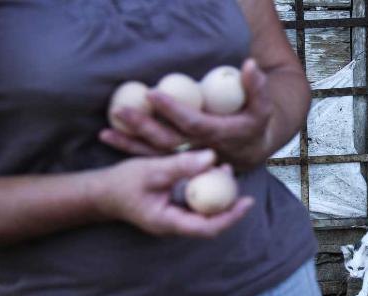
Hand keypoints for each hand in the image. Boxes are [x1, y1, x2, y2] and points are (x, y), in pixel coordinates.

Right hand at [91, 150, 253, 237]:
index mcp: (169, 223)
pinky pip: (195, 204)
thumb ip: (181, 166)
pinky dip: (205, 190)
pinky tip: (209, 171)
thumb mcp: (151, 170)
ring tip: (224, 170)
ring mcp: (173, 220)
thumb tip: (211, 157)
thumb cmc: (121, 183)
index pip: (208, 227)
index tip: (247, 201)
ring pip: (204, 213)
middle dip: (227, 203)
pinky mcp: (173, 210)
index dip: (231, 216)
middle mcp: (174, 226)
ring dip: (217, 194)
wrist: (100, 192)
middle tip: (237, 180)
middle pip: (210, 222)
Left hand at [98, 59, 274, 169]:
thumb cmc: (255, 124)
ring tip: (105, 133)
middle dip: (143, 127)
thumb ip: (256, 86)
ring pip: (156, 153)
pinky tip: (110, 139)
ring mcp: (187, 157)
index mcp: (218, 136)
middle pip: (167, 141)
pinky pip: (152, 156)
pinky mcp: (178, 160)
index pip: (192, 123)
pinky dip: (131, 149)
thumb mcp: (262, 107)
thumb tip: (248, 64)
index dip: (172, 110)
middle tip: (120, 110)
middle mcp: (199, 150)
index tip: (153, 94)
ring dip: (130, 143)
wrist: (251, 150)